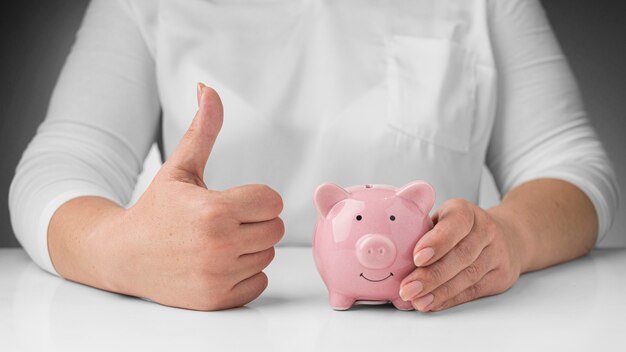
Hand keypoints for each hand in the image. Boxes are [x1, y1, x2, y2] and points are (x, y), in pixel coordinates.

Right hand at [108, 84, 283, 309]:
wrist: (123, 255)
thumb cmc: (156, 210)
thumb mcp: (179, 167)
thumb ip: (203, 130)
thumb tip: (208, 89)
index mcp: (214, 210)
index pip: (273, 202)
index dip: (256, 199)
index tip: (234, 201)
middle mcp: (219, 245)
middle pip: (275, 230)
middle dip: (255, 222)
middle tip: (224, 222)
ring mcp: (218, 276)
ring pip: (267, 255)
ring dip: (249, 248)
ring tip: (217, 243)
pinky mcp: (217, 300)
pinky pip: (259, 282)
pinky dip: (244, 274)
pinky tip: (218, 264)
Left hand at [398, 199, 522, 311]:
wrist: (506, 236)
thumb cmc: (458, 229)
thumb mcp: (441, 219)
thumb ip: (420, 230)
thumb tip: (386, 253)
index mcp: (466, 211)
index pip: (456, 224)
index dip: (437, 241)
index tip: (416, 257)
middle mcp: (486, 230)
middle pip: (461, 255)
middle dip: (432, 275)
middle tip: (408, 288)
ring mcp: (497, 253)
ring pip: (469, 276)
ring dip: (439, 292)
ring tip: (417, 300)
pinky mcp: (501, 276)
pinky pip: (474, 290)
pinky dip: (450, 299)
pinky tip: (433, 303)